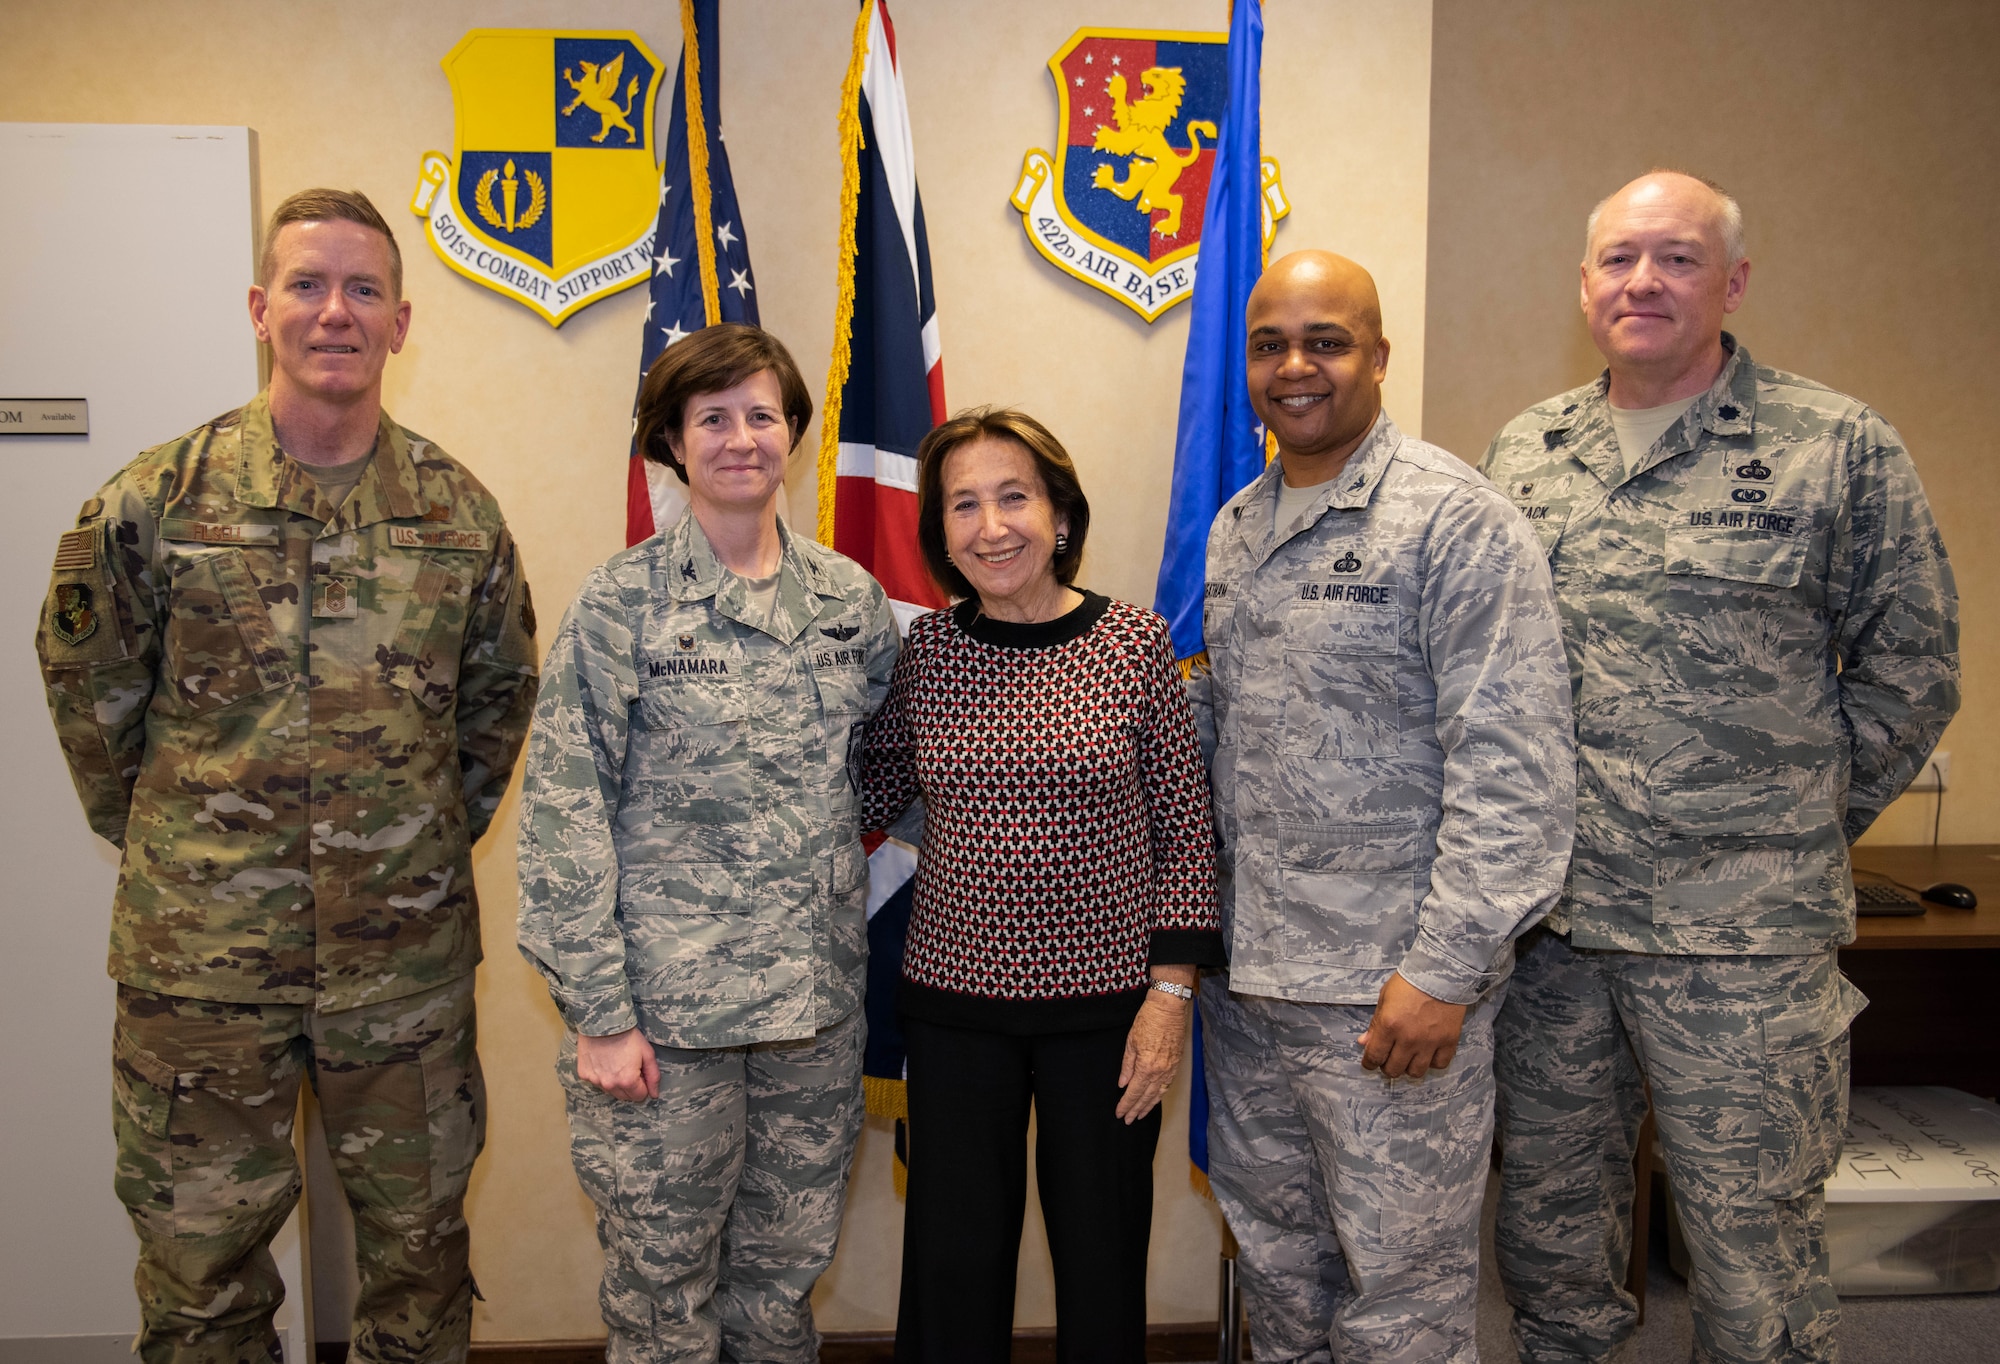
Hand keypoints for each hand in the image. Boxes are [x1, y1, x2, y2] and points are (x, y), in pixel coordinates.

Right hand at [576, 1027, 659, 1101]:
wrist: (603, 1022)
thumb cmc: (627, 1036)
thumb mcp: (647, 1053)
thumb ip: (653, 1076)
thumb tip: (654, 1095)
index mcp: (627, 1081)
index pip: (639, 1096)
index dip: (643, 1085)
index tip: (640, 1071)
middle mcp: (610, 1085)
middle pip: (624, 1096)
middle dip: (630, 1086)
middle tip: (628, 1066)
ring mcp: (595, 1080)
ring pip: (610, 1090)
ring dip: (615, 1082)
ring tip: (615, 1062)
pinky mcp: (584, 1075)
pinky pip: (596, 1081)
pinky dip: (601, 1075)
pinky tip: (603, 1060)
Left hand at [1116, 967, 1194, 1123]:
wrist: (1169, 1009)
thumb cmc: (1148, 1021)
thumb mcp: (1131, 1042)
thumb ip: (1127, 1066)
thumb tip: (1122, 1084)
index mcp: (1147, 1067)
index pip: (1134, 1092)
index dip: (1126, 1105)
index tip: (1120, 1114)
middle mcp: (1160, 1072)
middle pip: (1146, 1097)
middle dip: (1136, 1110)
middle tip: (1128, 1120)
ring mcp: (1170, 1069)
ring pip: (1159, 1094)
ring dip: (1148, 1106)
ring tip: (1140, 1114)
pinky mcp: (1176, 1064)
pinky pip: (1167, 1085)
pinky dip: (1160, 1095)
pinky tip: (1155, 1099)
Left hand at [1358, 973, 1466, 1080]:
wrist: (1441, 972)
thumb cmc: (1409, 982)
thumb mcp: (1385, 998)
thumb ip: (1375, 1024)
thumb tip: (1364, 1043)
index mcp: (1389, 1026)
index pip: (1374, 1056)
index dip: (1369, 1063)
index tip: (1370, 1063)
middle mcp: (1408, 1038)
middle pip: (1394, 1069)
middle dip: (1387, 1066)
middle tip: (1389, 1058)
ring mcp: (1430, 1042)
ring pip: (1416, 1072)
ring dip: (1408, 1067)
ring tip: (1407, 1058)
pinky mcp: (1449, 1042)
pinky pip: (1439, 1065)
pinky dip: (1431, 1063)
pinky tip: (1427, 1054)